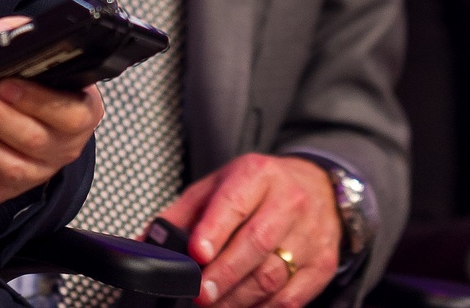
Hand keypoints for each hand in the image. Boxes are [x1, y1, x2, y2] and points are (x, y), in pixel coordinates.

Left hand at [0, 16, 104, 205]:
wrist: (39, 120)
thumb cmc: (41, 86)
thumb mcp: (43, 59)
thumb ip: (21, 38)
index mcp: (83, 113)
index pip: (68, 113)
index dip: (35, 100)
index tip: (4, 83)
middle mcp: (65, 148)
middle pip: (31, 139)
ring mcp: (39, 173)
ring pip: (8, 167)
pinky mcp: (11, 191)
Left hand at [159, 154, 340, 307]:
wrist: (317, 187)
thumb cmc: (259, 189)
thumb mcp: (219, 185)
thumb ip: (182, 213)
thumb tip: (147, 244)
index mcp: (257, 175)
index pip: (235, 202)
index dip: (214, 230)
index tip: (196, 253)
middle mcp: (288, 201)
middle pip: (256, 243)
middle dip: (223, 274)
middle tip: (198, 294)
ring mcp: (309, 234)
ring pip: (272, 275)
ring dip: (237, 298)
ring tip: (213, 305)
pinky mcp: (322, 263)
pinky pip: (291, 297)